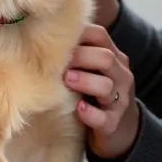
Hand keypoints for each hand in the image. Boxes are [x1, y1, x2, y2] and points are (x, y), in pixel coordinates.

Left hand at [65, 24, 139, 160]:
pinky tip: (79, 109)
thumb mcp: (91, 70)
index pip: (100, 35)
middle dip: (81, 57)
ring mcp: (119, 101)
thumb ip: (77, 52)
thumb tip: (40, 31)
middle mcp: (120, 76)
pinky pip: (103, 118)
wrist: (120, 130)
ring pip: (106, 86)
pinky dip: (90, 114)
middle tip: (58, 62)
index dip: (78, 34)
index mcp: (113, 57)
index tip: (55, 38)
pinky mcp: (113, 124)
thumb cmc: (95, 92)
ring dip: (85, 81)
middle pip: (106, 58)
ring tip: (66, 80)